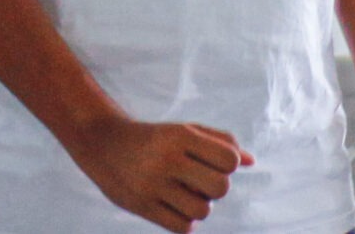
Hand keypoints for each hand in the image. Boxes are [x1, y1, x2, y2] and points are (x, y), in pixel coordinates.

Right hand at [64, 113, 251, 233]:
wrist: (102, 143)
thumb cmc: (154, 138)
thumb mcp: (184, 130)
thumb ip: (220, 142)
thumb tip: (251, 161)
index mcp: (179, 136)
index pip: (229, 160)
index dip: (228, 165)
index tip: (213, 162)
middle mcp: (166, 159)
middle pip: (220, 187)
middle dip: (215, 187)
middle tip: (199, 181)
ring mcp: (153, 184)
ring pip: (202, 210)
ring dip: (199, 205)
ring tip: (184, 194)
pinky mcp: (142, 205)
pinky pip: (184, 227)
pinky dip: (185, 221)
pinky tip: (173, 206)